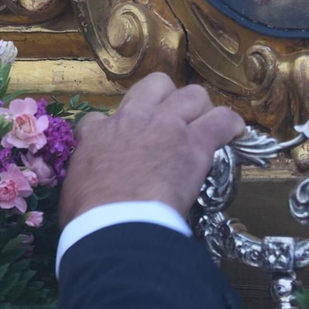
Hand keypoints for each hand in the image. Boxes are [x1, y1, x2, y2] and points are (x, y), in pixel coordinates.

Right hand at [60, 75, 245, 226]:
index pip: (102, 118)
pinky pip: (223, 120)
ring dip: (200, 108)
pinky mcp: (196, 144)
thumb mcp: (73, 188)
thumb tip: (86, 187)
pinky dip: (231, 125)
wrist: (117, 222)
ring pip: (193, 94)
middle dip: (165, 98)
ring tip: (203, 126)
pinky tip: (235, 133)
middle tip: (170, 122)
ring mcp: (167, 127)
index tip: (119, 145)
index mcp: (98, 133)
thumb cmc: (89, 215)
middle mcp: (133, 119)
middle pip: (155, 85)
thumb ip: (83, 176)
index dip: (113, 129)